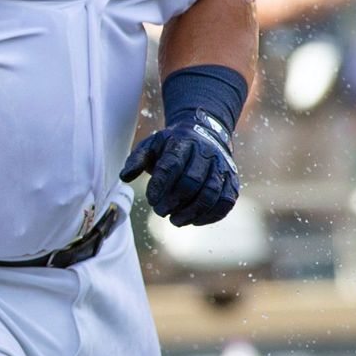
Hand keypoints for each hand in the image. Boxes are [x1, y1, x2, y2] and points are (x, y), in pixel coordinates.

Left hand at [120, 109, 238, 225]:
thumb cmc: (171, 146)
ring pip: (211, 193)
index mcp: (182, 142)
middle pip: (192, 181)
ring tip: (175, 221)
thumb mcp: (151, 146)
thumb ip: (136, 160)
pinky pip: (225, 202)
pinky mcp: (231, 181)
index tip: (150, 200)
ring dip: (192, 212)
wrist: (204, 134)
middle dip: (174, 200)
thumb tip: (124, 177)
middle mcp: (205, 153)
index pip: (172, 164)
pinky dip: (210, 215)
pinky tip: (194, 221)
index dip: (160, 185)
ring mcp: (221, 167)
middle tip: (159, 212)